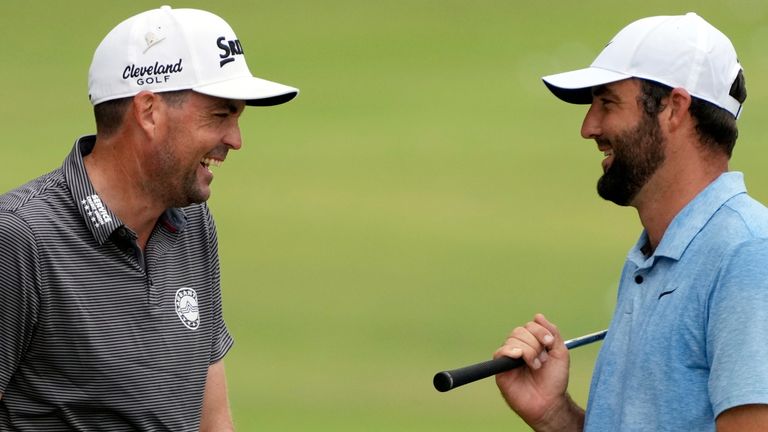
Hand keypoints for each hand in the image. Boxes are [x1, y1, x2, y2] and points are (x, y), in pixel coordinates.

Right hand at [494, 314, 581, 430]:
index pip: (530, 325)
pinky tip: (520, 358)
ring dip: (528, 352)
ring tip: (535, 366)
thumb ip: (552, 333)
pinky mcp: (500, 369)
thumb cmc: (554, 381)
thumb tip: (538, 316)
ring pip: (512, 340)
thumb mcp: (560, 353)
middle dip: (535, 344)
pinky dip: (511, 352)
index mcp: (532, 343)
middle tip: (542, 360)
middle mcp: (519, 348)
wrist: (549, 402)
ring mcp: (509, 358)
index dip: (540, 331)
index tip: (549, 344)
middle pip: (519, 330)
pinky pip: (500, 352)